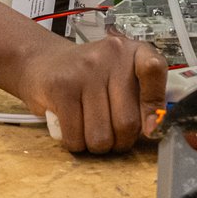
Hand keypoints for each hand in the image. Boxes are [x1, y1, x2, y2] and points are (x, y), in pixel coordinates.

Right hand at [16, 34, 166, 153]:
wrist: (42, 61)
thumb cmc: (89, 77)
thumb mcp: (120, 77)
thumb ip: (142, 98)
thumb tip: (154, 129)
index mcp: (133, 51)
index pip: (154, 69)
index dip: (153, 106)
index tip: (149, 127)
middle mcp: (111, 56)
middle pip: (127, 122)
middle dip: (120, 141)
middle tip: (111, 134)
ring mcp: (85, 70)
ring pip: (101, 136)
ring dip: (97, 146)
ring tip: (90, 130)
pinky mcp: (61, 87)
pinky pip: (76, 137)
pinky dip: (76, 144)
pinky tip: (73, 128)